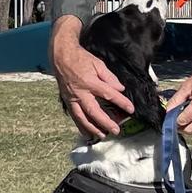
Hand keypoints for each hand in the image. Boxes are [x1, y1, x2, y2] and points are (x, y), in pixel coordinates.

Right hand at [50, 15, 133, 138]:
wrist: (61, 57)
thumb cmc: (81, 59)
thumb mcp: (98, 64)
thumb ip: (109, 77)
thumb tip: (120, 88)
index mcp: (90, 82)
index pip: (108, 94)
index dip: (121, 102)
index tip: (130, 109)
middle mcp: (80, 93)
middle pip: (94, 111)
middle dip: (106, 122)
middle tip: (116, 130)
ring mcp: (72, 98)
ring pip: (82, 117)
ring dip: (92, 128)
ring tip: (102, 135)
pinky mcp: (67, 101)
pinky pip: (74, 116)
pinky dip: (80, 126)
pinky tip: (87, 133)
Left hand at [166, 54, 191, 133]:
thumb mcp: (187, 86)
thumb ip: (176, 100)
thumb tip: (167, 112)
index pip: (182, 122)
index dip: (174, 121)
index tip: (171, 117)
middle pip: (190, 130)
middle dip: (182, 126)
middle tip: (178, 118)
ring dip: (191, 125)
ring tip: (190, 113)